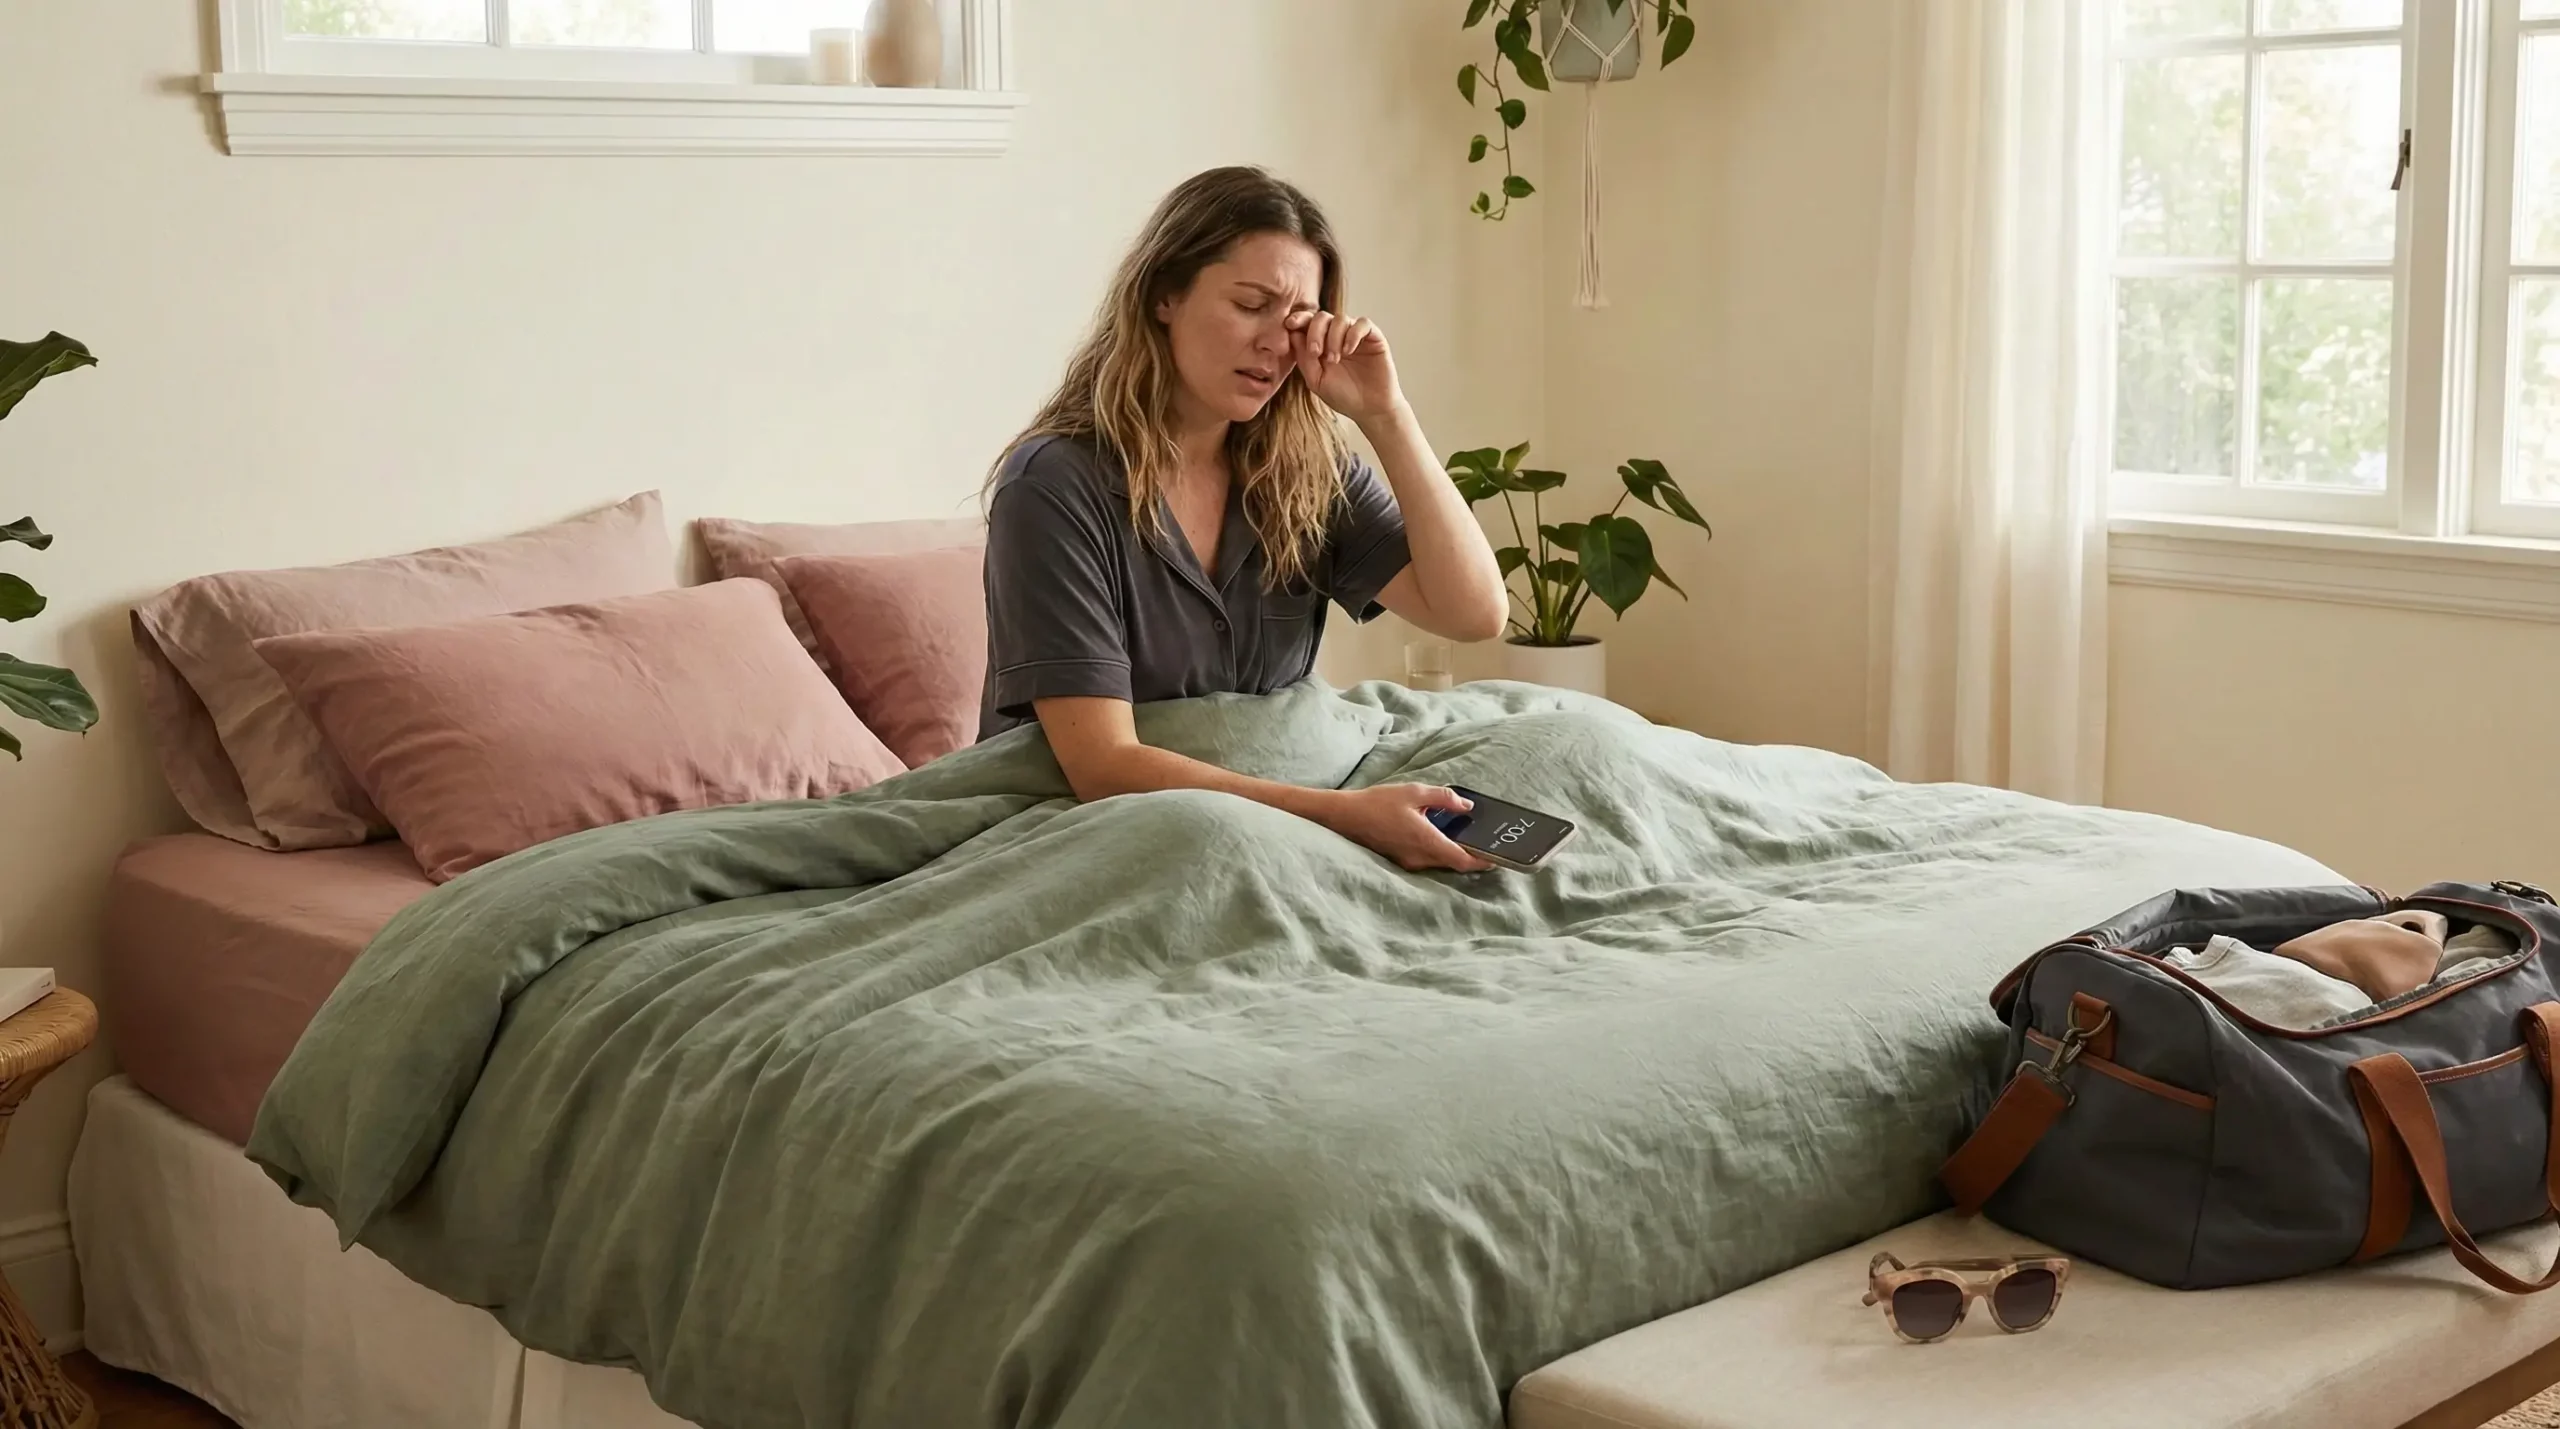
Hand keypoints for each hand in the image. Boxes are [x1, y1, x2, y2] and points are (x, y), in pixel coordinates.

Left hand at [1285, 310, 1403, 425]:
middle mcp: (1337, 336)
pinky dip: (1352, 334)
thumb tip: (1293, 334)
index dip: (1298, 318)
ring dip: (1333, 337)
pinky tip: (1348, 351)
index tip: (1289, 324)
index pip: (1307, 322)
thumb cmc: (1343, 396)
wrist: (1370, 409)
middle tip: (1315, 353)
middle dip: (1314, 331)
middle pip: (1322, 317)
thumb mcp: (1316, 381)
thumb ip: (1304, 359)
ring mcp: (1355, 335)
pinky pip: (1363, 323)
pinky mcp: (1374, 337)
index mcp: (1321, 344)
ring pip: (1341, 318)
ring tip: (1335, 360)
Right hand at [1319, 784, 1495, 873]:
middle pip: (1454, 863)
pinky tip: (1441, 836)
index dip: (1483, 862)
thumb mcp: (1414, 792)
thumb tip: (1466, 807)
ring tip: (1467, 838)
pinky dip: (1439, 851)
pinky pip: (1427, 859)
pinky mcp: (1401, 861)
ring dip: (1455, 854)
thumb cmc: (1377, 803)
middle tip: (1486, 844)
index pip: (1463, 860)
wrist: (1345, 817)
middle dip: (1472, 857)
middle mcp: (1420, 857)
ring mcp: (1409, 862)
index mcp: (1427, 841)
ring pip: (1440, 862)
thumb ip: (1444, 798)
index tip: (1498, 858)